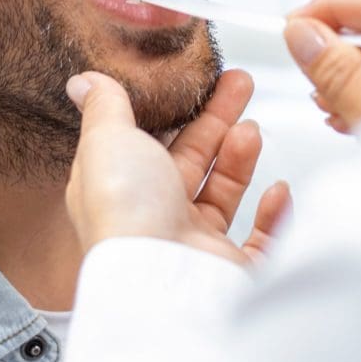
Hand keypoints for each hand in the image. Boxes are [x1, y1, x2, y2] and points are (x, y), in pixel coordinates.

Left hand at [63, 68, 291, 264]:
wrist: (163, 281)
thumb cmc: (126, 214)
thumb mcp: (106, 141)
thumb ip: (104, 108)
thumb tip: (83, 81)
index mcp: (120, 190)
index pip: (148, 144)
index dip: (175, 111)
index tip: (198, 80)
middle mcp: (153, 220)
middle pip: (191, 161)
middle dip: (217, 120)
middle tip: (240, 84)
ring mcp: (192, 247)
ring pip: (222, 194)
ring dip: (239, 156)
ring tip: (250, 128)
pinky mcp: (228, 271)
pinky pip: (258, 241)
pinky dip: (272, 215)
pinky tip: (277, 189)